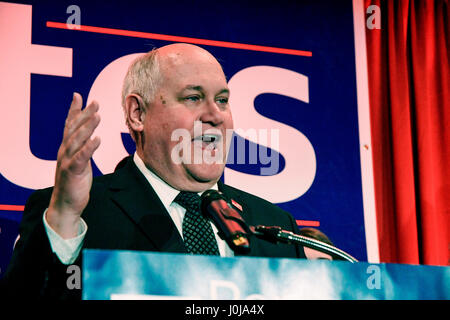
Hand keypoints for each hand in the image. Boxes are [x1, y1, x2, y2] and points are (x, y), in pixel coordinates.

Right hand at [46, 93, 100, 238]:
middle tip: (95, 101)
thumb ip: (83, 147)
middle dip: (84, 114)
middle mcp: (64, 151)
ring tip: (98, 115)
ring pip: (76, 140)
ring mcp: (67, 161)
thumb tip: (91, 135)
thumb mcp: (79, 161)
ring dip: (87, 127)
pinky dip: (89, 147)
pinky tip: (97, 139)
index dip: (74, 110)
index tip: (78, 95)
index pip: (69, 125)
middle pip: (74, 129)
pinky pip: (81, 157)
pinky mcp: (72, 172)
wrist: (66, 205)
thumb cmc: (74, 182)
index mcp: (67, 148)